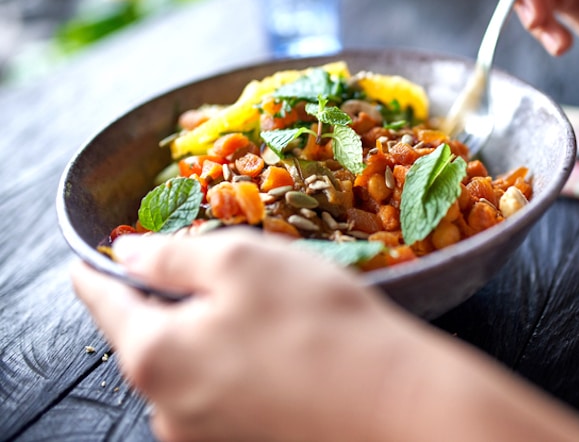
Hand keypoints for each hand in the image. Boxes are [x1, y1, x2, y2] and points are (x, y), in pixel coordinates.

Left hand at [71, 228, 428, 441]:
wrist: (393, 403)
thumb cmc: (317, 323)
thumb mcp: (242, 262)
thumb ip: (174, 254)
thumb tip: (131, 253)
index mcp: (154, 355)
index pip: (104, 302)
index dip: (98, 269)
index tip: (89, 257)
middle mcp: (166, 406)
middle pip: (150, 334)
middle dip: (173, 297)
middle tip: (221, 270)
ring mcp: (204, 433)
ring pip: (190, 361)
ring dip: (211, 328)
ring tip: (266, 308)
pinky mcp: (242, 439)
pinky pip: (220, 387)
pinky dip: (236, 358)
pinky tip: (280, 343)